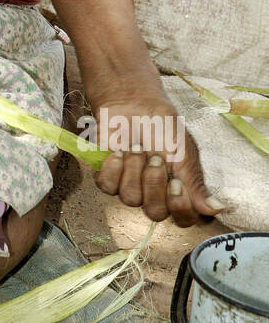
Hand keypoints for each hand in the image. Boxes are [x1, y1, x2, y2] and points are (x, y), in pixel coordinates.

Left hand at [92, 93, 222, 225]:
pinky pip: (107, 187)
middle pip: (155, 213)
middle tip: (155, 158)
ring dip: (134, 169)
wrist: (134, 103)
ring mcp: (129, 187)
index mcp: (178, 191)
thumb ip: (196, 182)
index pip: (183, 219)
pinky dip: (113, 167)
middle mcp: (154, 195)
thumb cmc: (163, 126)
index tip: (176, 182)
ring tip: (137, 148)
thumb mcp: (184, 152)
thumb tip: (217, 209)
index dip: (179, 206)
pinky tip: (118, 151)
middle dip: (154, 183)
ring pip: (130, 199)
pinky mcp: (107, 177)